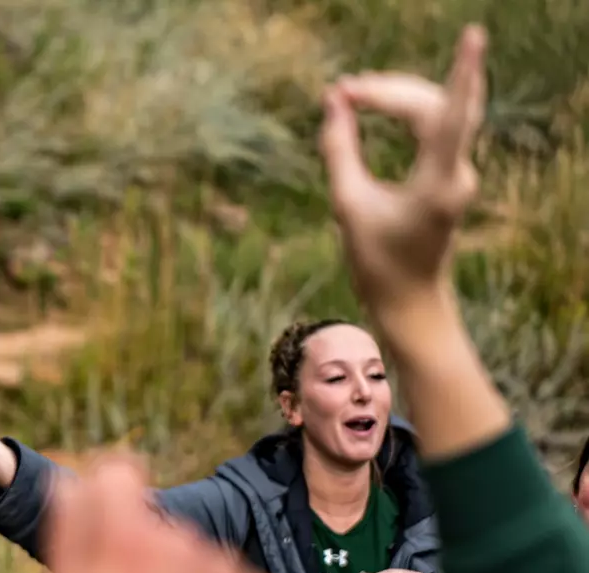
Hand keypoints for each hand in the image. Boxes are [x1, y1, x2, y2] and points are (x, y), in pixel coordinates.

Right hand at [44, 454, 289, 572]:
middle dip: (137, 557)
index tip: (98, 533)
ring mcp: (227, 569)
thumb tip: (72, 488)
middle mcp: (182, 542)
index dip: (103, 497)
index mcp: (127, 541)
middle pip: (153, 526)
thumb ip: (69, 540)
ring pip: (190, 557)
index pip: (118, 473)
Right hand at [320, 25, 485, 308]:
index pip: (450, 116)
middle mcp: (457, 173)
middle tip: (342, 90)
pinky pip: (434, 125)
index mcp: (437, 184)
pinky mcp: (451, 174)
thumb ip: (339, 151)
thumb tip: (332, 103)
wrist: (409, 300)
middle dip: (389, 90)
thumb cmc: (376, 263)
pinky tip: (374, 105)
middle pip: (434, 106)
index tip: (474, 36)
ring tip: (350, 95)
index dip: (462, 72)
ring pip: (436, 112)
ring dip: (395, 96)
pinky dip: (403, 110)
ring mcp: (458, 172)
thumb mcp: (347, 206)